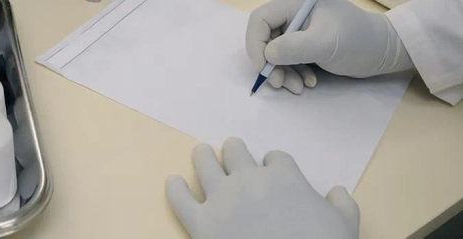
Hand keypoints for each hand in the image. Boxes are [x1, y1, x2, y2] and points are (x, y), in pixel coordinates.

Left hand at [165, 138, 358, 238]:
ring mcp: (222, 199)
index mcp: (283, 176)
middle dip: (235, 151)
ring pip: (204, 162)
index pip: (274, 158)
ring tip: (201, 153)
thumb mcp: (345, 224)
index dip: (273, 163)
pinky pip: (180, 199)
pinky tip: (173, 182)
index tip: (271, 170)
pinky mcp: (201, 223)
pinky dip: (175, 189)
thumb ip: (342, 204)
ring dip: (203, 156)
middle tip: (231, 151)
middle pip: (235, 150)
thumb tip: (338, 192)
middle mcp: (249, 179)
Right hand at [245, 0, 413, 93]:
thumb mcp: (326, 43)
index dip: (256, 45)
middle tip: (280, 83)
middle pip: (265, 38)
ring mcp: (299, 29)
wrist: (385, 52)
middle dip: (271, 64)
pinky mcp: (304, 43)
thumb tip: (267, 55)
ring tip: (299, 87)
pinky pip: (286, 59)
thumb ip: (294, 47)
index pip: (260, 20)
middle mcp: (294, 13)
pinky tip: (308, 82)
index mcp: (296, 2)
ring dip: (282, 73)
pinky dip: (292, 73)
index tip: (264, 68)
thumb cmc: (359, 41)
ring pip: (274, 52)